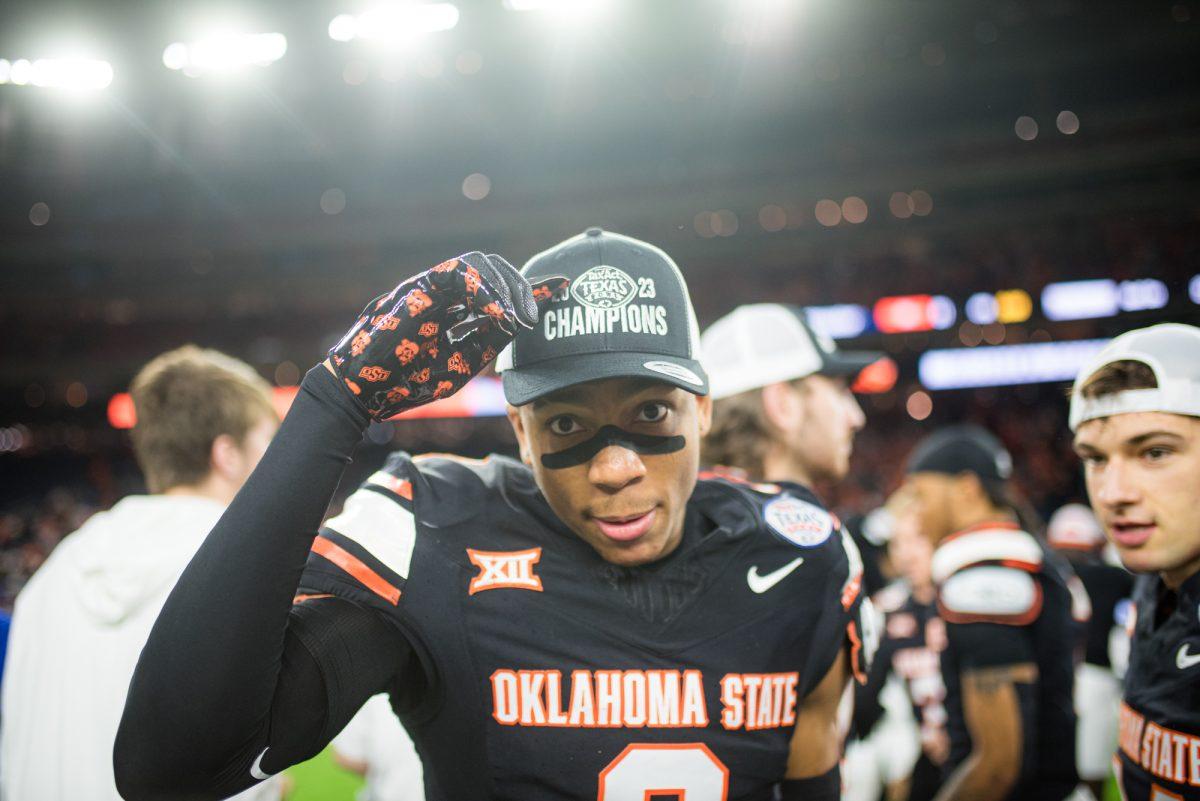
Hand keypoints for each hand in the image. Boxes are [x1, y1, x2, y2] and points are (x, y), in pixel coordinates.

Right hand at [328, 253, 564, 419]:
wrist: (361, 394)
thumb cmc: (406, 382)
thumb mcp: (461, 364)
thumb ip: (489, 342)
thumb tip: (523, 323)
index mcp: (454, 309)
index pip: (498, 290)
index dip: (531, 287)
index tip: (562, 285)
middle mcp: (443, 293)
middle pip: (493, 269)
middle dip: (521, 287)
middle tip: (536, 314)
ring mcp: (428, 286)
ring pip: (477, 263)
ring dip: (505, 287)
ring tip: (518, 317)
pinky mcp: (416, 287)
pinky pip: (457, 273)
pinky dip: (483, 291)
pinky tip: (497, 315)